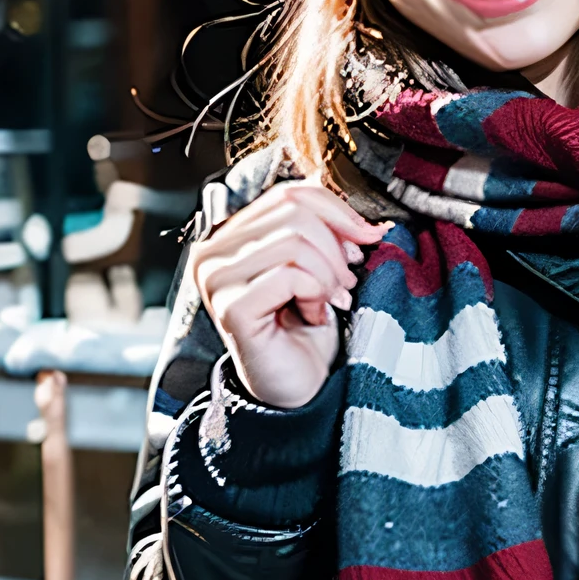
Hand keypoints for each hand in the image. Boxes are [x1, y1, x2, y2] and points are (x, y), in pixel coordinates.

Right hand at [188, 180, 383, 410]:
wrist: (298, 386)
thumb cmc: (306, 328)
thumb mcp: (318, 267)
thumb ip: (324, 232)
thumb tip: (366, 221)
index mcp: (231, 236)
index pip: (288, 192)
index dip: (336, 210)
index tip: (365, 239)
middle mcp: (212, 253)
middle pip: (294, 212)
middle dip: (335, 246)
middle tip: (346, 283)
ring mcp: (215, 280)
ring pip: (294, 241)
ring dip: (328, 274)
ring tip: (329, 302)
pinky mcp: (231, 308)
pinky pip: (290, 275)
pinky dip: (316, 294)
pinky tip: (314, 316)